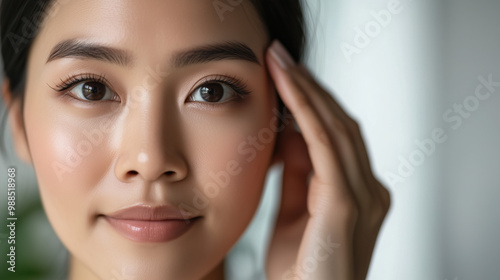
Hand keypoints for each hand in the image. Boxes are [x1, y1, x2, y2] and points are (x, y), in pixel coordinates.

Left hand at [265, 40, 390, 279]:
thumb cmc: (299, 271)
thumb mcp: (293, 213)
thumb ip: (296, 176)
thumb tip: (287, 135)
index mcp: (358, 192)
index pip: (336, 134)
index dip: (311, 100)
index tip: (284, 73)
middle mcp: (369, 189)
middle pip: (341, 123)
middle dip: (309, 86)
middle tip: (280, 56)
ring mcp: (364, 196)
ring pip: (336, 128)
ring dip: (307, 91)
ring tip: (280, 63)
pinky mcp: (347, 205)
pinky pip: (326, 148)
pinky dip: (308, 114)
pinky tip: (288, 91)